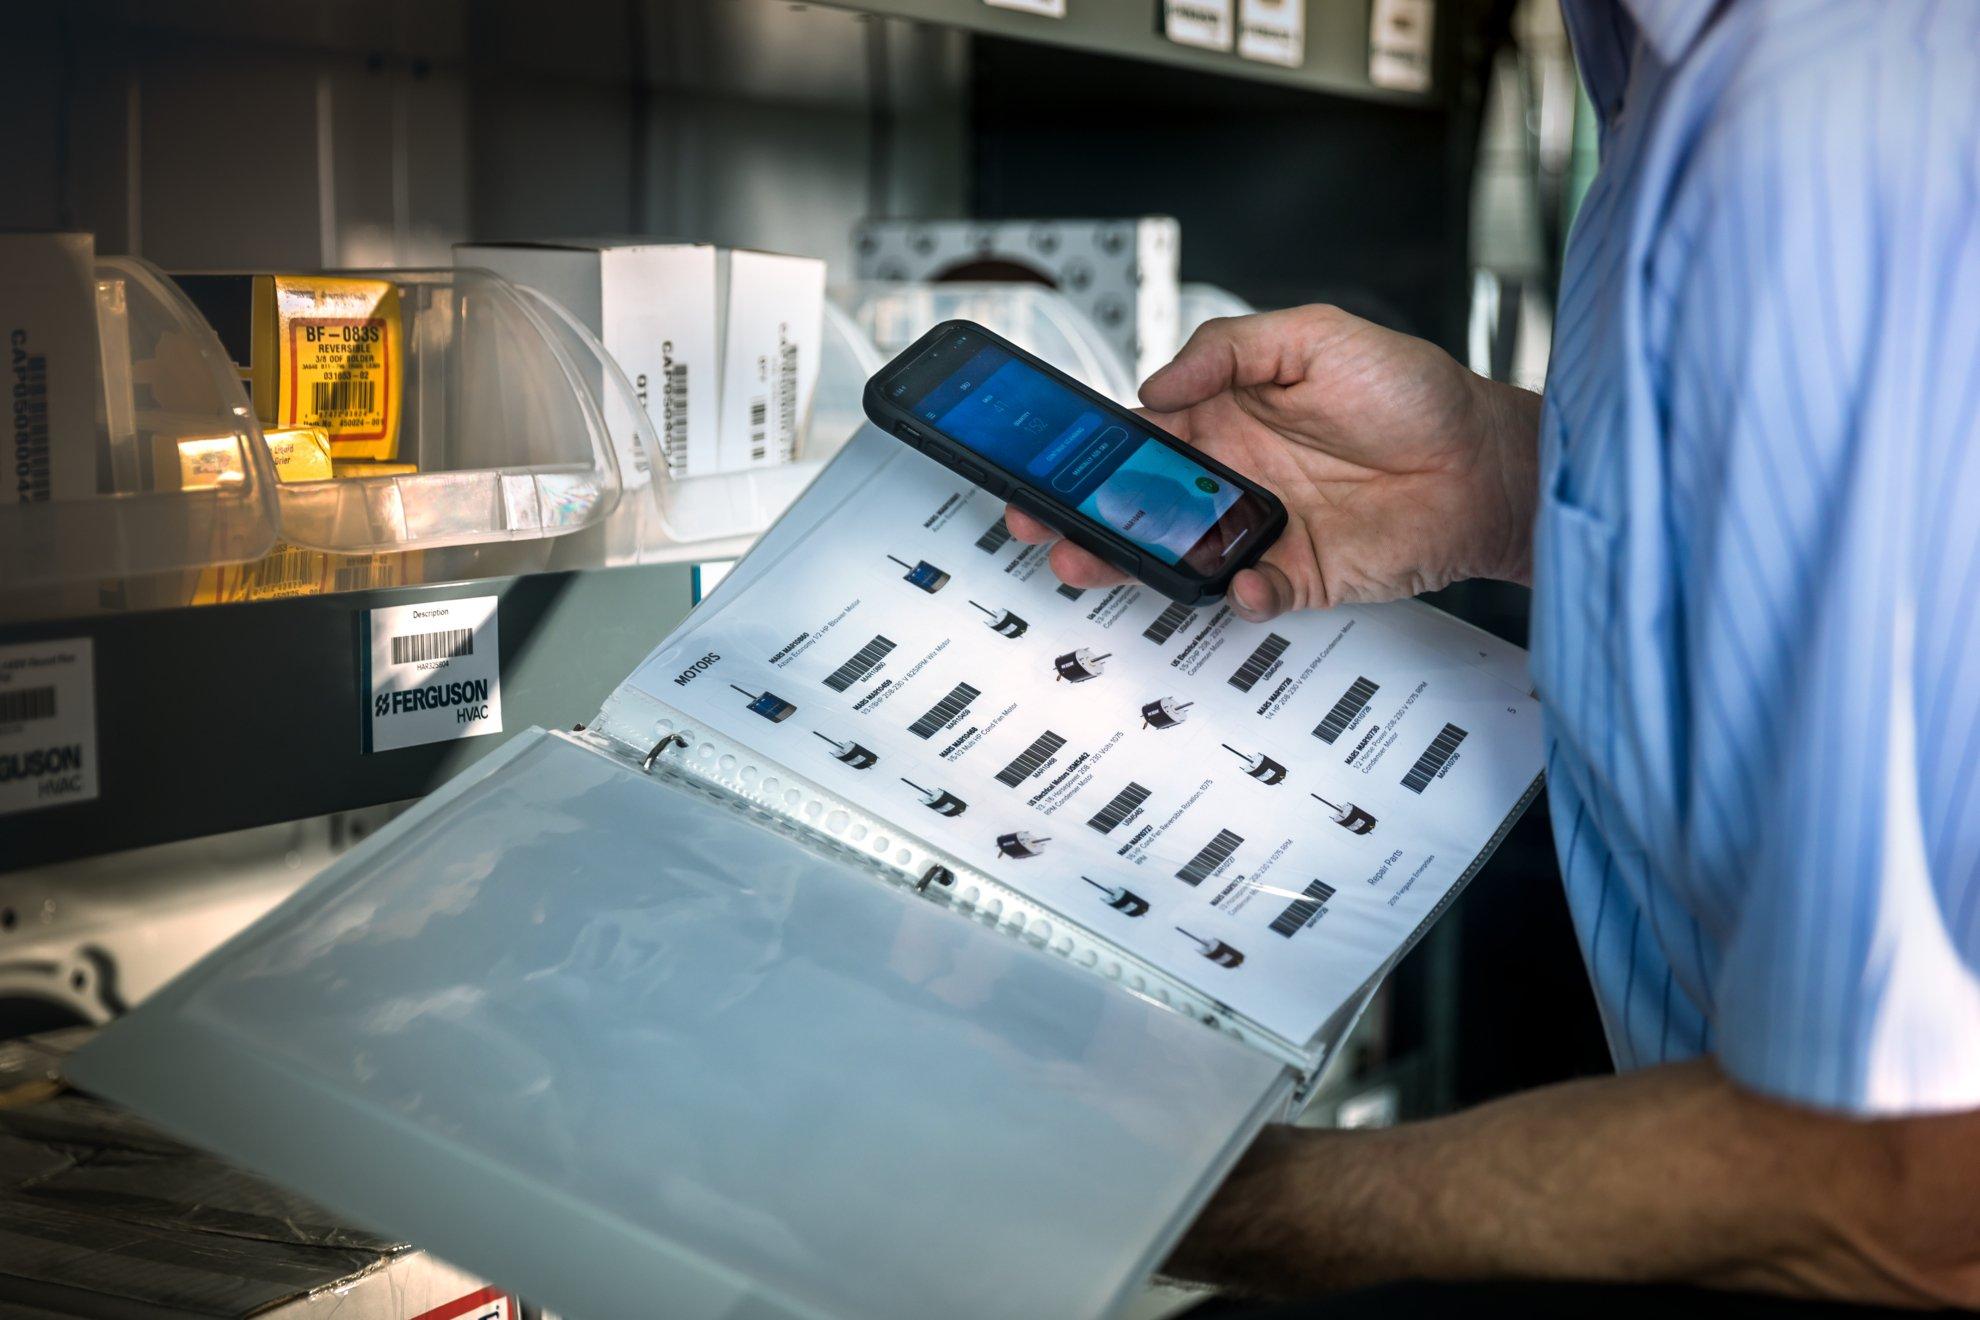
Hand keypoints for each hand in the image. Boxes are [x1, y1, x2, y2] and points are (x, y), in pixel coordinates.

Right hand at [1006, 306, 1540, 621]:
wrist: (1485, 462)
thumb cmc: (1414, 392)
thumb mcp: (1316, 334)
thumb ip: (1232, 346)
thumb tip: (1162, 376)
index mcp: (1224, 413)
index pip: (1135, 432)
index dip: (1086, 445)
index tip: (1043, 454)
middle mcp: (1231, 474)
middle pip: (1135, 500)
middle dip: (1079, 512)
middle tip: (1038, 518)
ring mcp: (1258, 528)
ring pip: (1173, 554)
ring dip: (1130, 562)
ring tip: (1091, 561)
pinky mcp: (1296, 574)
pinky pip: (1249, 593)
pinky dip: (1239, 594)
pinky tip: (1239, 581)